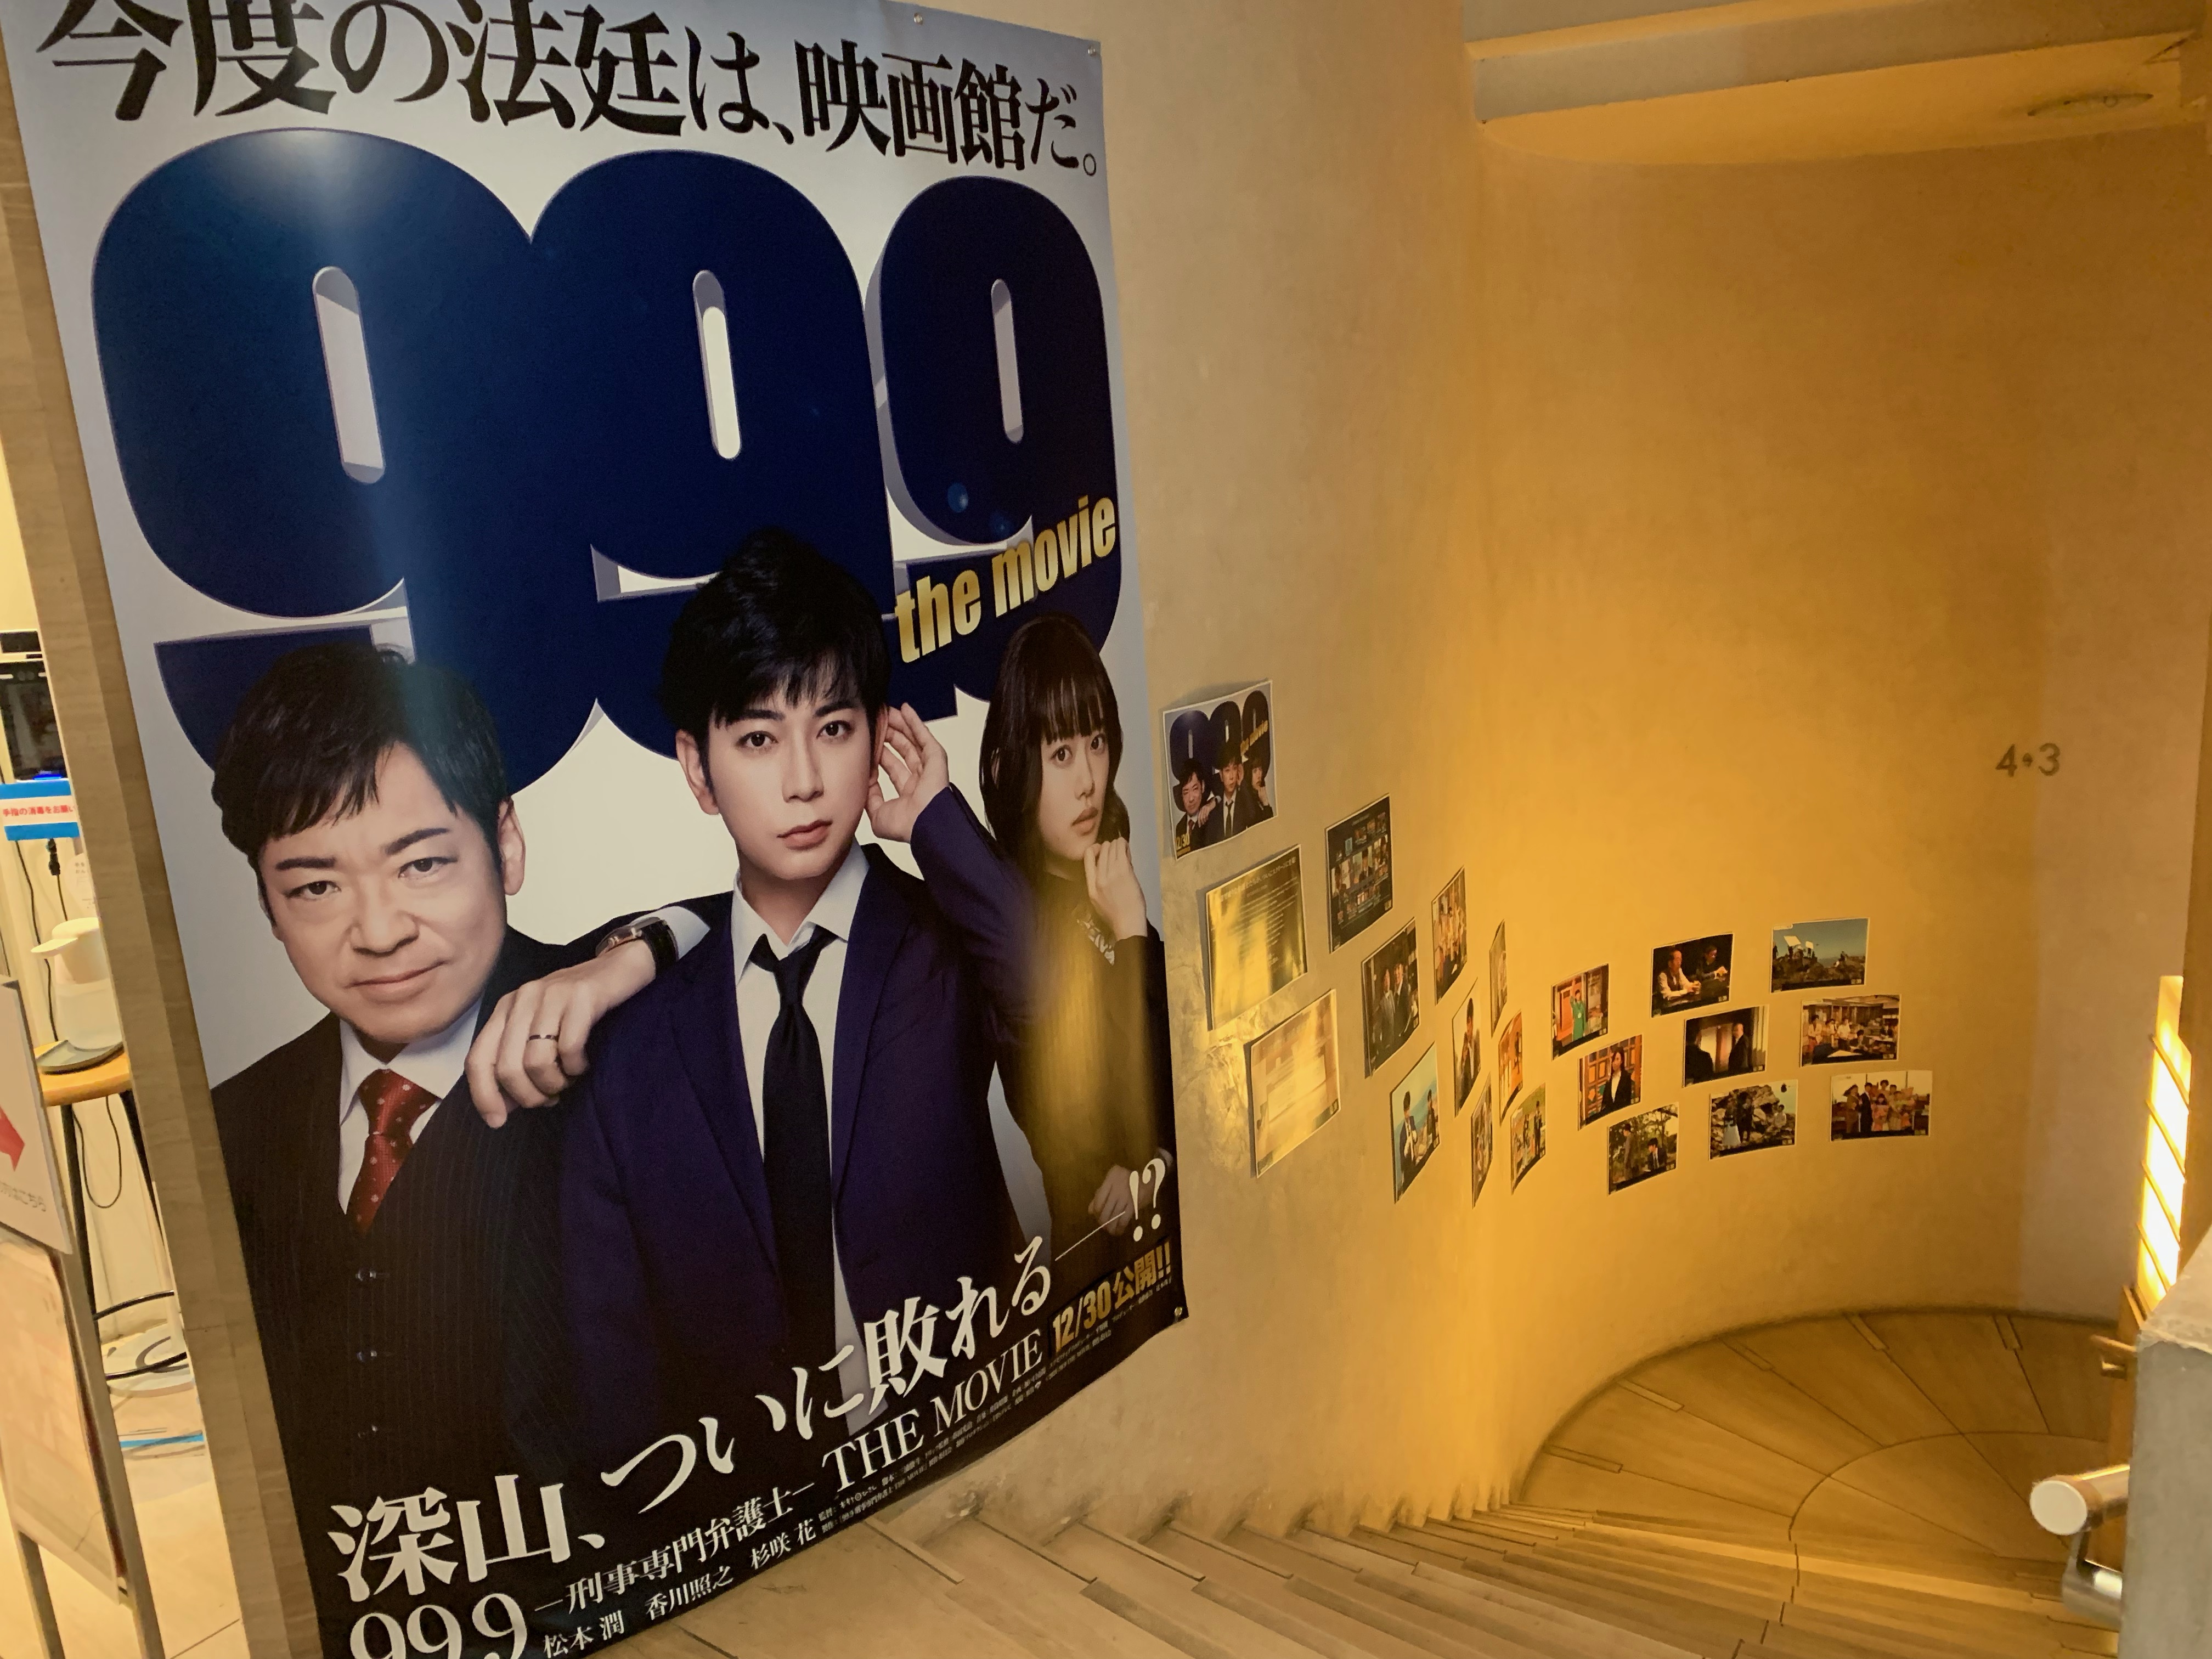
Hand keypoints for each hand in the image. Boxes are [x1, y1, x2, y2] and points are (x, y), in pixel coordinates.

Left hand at [466, 940, 654, 1126]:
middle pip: (507, 1067)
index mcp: (506, 1009)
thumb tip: (502, 1106)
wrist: (621, 966)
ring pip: (536, 1061)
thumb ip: (518, 1060)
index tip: (498, 1121)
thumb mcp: (541, 1029)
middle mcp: (522, 999)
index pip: (478, 1059)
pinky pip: (569, 1047)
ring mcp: (550, 995)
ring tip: (569, 1080)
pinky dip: (576, 1066)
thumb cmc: (580, 1006)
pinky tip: (584, 1063)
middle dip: (528, 1095)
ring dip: (554, 1083)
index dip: (483, 1095)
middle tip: (549, 1098)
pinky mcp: (580, 995)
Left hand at [866, 703, 949, 842]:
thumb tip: (863, 782)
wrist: (924, 824)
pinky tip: (905, 710)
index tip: (869, 742)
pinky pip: (923, 736)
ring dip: (900, 725)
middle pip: (902, 750)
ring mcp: (928, 767)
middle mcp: (919, 779)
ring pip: (912, 740)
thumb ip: (870, 796)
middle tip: (877, 722)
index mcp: (907, 793)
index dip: (879, 753)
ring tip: (887, 712)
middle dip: (888, 735)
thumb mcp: (877, 813)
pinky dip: (915, 722)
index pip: (891, 766)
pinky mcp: (936, 757)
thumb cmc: (907, 825)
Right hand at [1084, 838, 1148, 940]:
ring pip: (1111, 847)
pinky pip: (1122, 850)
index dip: (1095, 849)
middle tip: (1117, 851)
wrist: (1128, 924)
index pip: (1087, 857)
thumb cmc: (1116, 915)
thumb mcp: (1099, 900)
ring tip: (1123, 848)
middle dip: (1109, 847)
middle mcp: (1098, 878)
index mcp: (1091, 886)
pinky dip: (1124, 845)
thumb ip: (1099, 883)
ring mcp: (1111, 874)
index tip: (1102, 851)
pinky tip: (1126, 846)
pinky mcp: (1124, 871)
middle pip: (1101, 850)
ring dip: (1118, 844)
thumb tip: (1106, 866)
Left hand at [1089, 1165, 1136, 1235]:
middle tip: (1103, 1226)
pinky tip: (1119, 1231)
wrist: (1150, 1180)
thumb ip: (1101, 1193)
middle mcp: (1117, 1187)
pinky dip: (1120, 1227)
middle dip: (1103, 1221)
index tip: (1097, 1216)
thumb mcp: (1113, 1181)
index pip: (1098, 1199)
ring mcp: (1126, 1196)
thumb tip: (1090, 1211)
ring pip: (1114, 1215)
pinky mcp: (1135, 1204)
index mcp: (1111, 1178)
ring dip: (1110, 1226)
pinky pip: (1124, 1219)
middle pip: (1105, 1209)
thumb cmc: (1128, 1180)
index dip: (1096, 1211)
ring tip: (1110, 1230)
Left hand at [1193, 797, 1216, 825]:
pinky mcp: (1207, 808)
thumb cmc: (1210, 806)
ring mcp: (1204, 809)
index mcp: (1201, 810)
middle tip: (1202, 825)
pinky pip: (1206, 814)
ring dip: (1204, 820)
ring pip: (1203, 816)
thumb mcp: (1206, 810)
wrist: (1213, 801)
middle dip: (1201, 822)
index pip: (1198, 816)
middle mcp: (1202, 809)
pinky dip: (1206, 817)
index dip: (1199, 821)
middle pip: (1200, 817)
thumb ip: (1204, 814)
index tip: (1199, 825)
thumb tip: (1203, 820)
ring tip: (1205, 823)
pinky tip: (1207, 819)